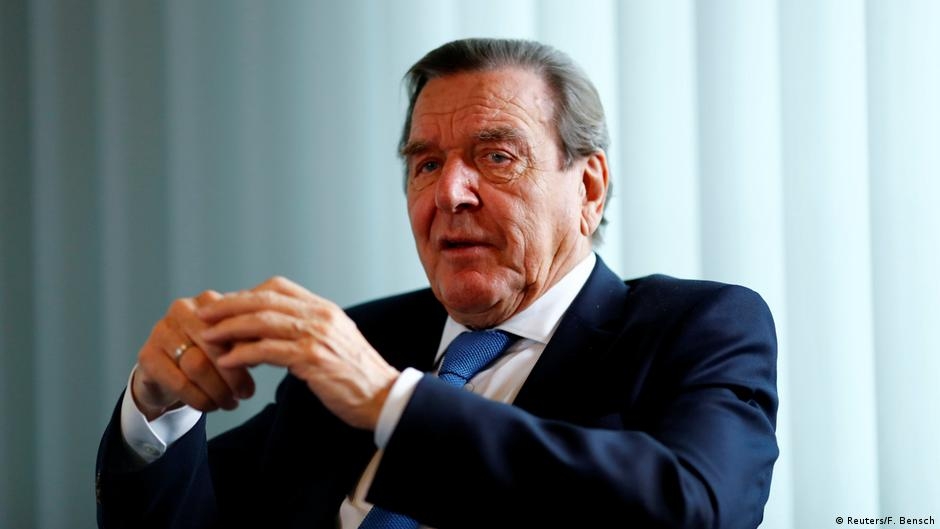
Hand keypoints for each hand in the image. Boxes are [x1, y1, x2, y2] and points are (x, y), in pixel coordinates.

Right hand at [132, 290, 254, 420]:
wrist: (168, 371)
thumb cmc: (207, 354)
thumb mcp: (231, 343)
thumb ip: (248, 340)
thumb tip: (270, 347)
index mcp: (208, 301)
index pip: (233, 323)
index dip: (248, 348)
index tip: (263, 366)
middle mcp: (182, 310)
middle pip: (214, 345)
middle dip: (234, 374)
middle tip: (246, 393)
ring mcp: (161, 331)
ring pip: (197, 365)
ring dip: (218, 390)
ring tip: (230, 402)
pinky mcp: (147, 355)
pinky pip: (179, 382)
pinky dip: (199, 399)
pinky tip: (210, 406)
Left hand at [198, 276, 399, 430]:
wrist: (384, 397)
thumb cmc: (357, 376)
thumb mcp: (333, 342)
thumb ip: (307, 331)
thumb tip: (271, 331)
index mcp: (324, 308)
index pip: (278, 288)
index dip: (247, 294)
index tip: (225, 305)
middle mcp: (320, 315)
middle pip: (265, 300)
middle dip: (230, 306)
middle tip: (204, 314)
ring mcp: (317, 335)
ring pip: (263, 321)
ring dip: (230, 328)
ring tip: (209, 337)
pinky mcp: (313, 358)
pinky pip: (269, 350)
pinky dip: (244, 354)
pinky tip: (228, 360)